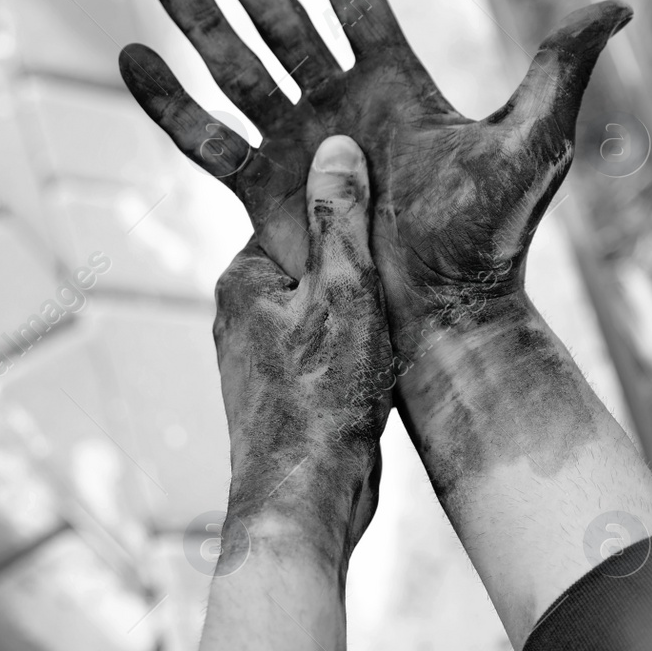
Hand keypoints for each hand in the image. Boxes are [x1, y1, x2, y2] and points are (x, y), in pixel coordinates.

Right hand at [120, 0, 629, 359]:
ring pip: (237, 70)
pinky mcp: (266, 195)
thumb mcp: (532, 147)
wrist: (447, 318)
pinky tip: (130, 59)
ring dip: (197, 20)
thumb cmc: (495, 238)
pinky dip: (169, 103)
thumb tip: (614, 5)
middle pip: (281, 21)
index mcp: (396, 84)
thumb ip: (557, 71)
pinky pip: (207, 139)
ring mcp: (299, 149)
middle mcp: (341, 106)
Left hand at [212, 135, 391, 566]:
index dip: (353, 220)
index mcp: (245, 279)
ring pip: (327, 313)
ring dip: (365, 318)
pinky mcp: (285, 395)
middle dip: (363, 271)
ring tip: (401, 330)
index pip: (302, 220)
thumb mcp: (345, 293)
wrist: (303, 503)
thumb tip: (335, 147)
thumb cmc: (322, 399)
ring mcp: (261, 359)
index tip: (397, 223)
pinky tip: (388, 368)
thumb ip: (341, 220)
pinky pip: (329, 353)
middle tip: (409, 278)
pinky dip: (360, 355)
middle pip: (317, 265)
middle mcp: (243, 315)